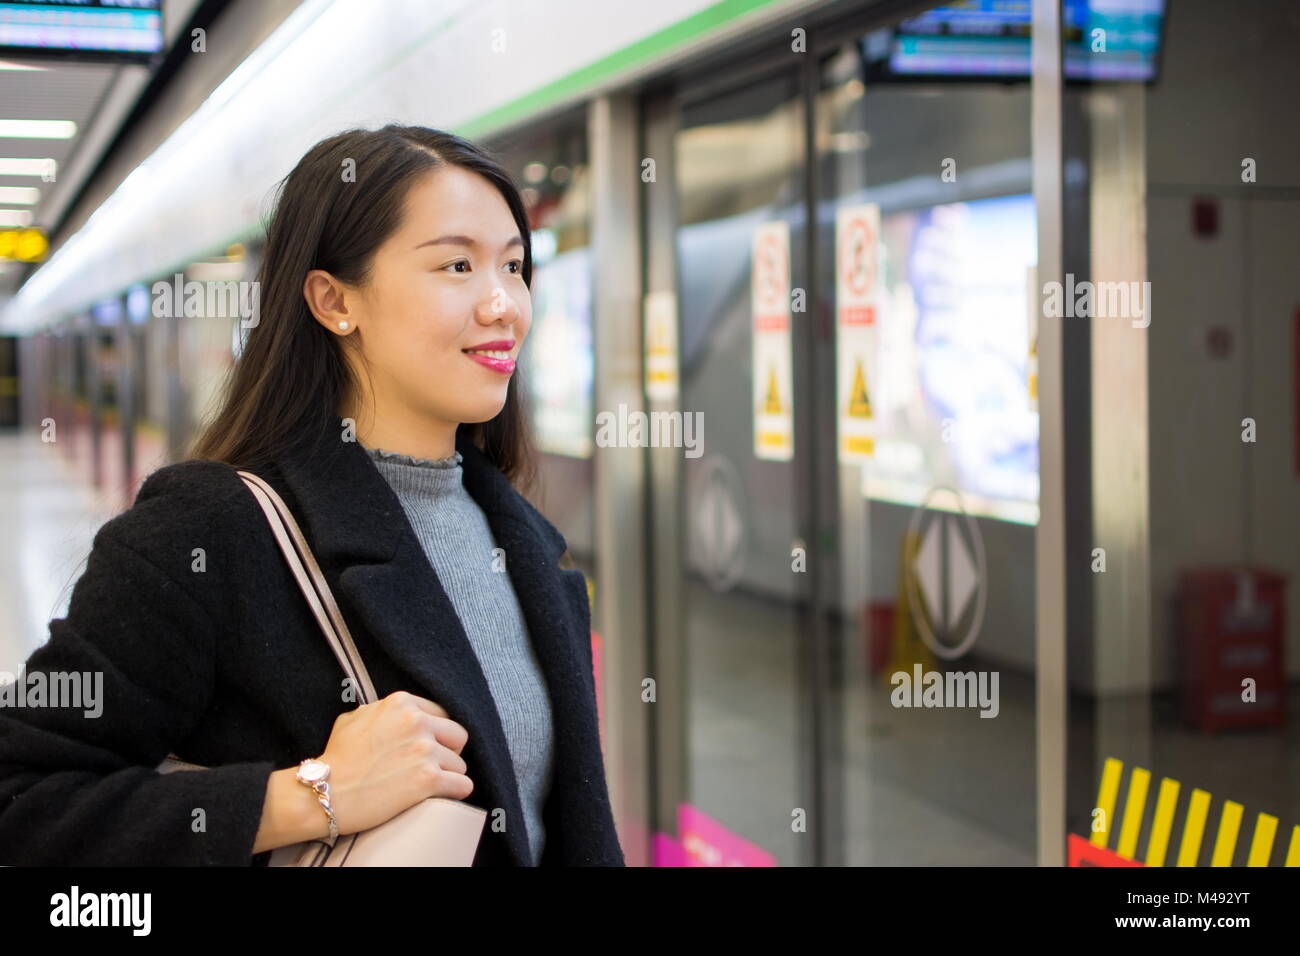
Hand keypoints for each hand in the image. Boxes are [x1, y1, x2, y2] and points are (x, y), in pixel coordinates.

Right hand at [317, 690, 471, 834]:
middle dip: (448, 753)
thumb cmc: (336, 759)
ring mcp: (424, 750)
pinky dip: (455, 792)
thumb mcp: (354, 719)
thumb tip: (399, 715)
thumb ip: (382, 712)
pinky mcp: (428, 779)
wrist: (324, 793)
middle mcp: (416, 721)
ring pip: (460, 764)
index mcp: (402, 703)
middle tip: (430, 767)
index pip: (442, 715)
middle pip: (458, 736)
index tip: (426, 748)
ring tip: (426, 786)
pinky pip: (463, 784)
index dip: (436, 734)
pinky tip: (442, 795)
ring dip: (447, 776)